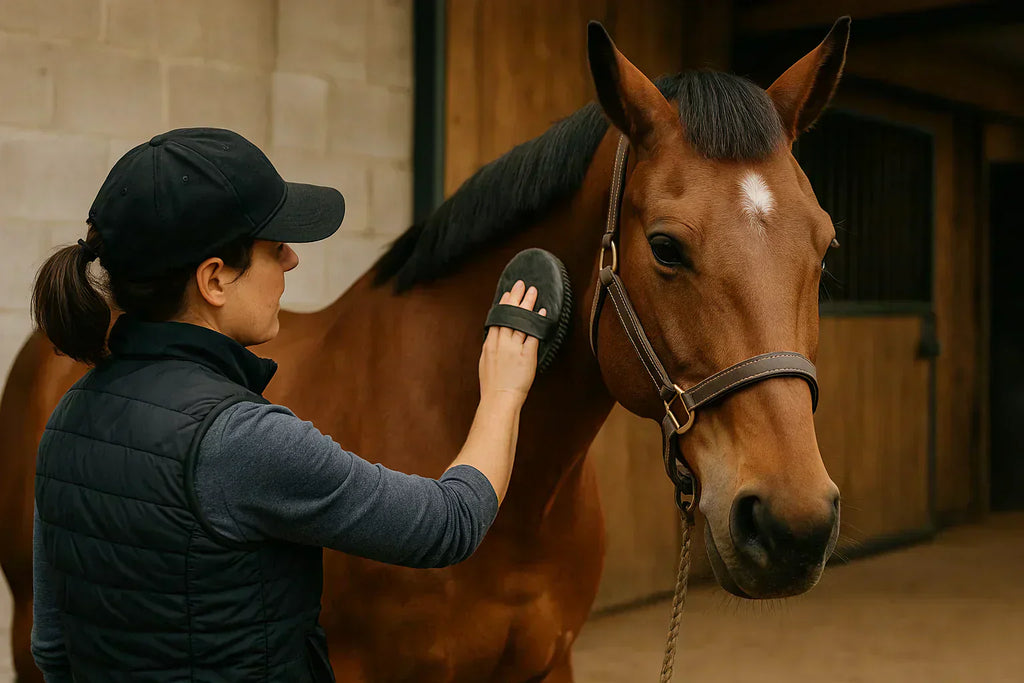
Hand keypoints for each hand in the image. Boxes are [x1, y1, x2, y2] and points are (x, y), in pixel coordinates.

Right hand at [479, 280, 546, 404]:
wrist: (499, 399)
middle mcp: (501, 343)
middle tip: (521, 284)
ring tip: (533, 292)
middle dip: (516, 297)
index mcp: (490, 344)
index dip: (503, 304)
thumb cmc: (492, 385)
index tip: (508, 293)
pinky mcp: (526, 355)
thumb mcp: (485, 362)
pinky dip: (537, 322)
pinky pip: (533, 334)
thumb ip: (491, 347)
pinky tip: (541, 313)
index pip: (497, 318)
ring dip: (527, 305)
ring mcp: (513, 348)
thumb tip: (494, 336)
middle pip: (509, 315)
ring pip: (521, 321)